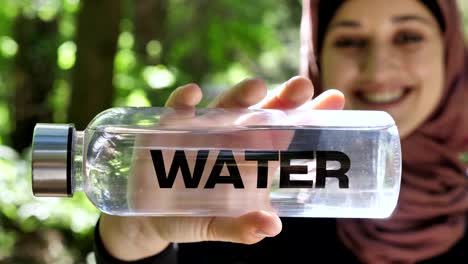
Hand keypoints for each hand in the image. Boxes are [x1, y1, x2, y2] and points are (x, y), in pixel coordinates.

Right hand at [99, 76, 344, 260]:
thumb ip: (241, 228)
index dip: (311, 115)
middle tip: (301, 86)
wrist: (152, 216)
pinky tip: (193, 96)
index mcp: (250, 157)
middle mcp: (231, 138)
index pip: (285, 133)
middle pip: (261, 113)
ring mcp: (202, 131)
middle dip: (282, 99)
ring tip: (256, 88)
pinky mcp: (170, 130)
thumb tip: (270, 228)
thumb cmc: (194, 217)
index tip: (335, 97)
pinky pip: (177, 112)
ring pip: (225, 106)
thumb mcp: (218, 226)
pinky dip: (184, 102)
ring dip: (239, 96)